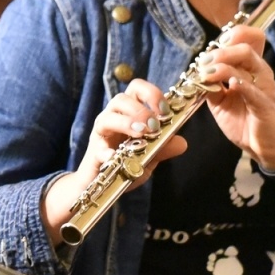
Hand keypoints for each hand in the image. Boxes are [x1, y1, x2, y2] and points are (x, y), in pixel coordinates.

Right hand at [44, 79, 188, 233]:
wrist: (99, 186)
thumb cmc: (124, 164)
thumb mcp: (149, 157)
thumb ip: (163, 148)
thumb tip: (182, 143)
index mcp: (128, 113)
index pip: (137, 89)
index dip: (151, 94)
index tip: (164, 111)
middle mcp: (112, 118)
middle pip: (121, 99)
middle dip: (140, 109)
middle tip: (154, 126)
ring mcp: (100, 134)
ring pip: (108, 117)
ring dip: (126, 123)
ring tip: (140, 134)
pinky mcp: (93, 153)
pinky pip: (98, 149)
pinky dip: (107, 152)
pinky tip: (115, 157)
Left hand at [193, 25, 274, 171]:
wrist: (266, 148)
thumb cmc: (246, 121)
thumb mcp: (221, 102)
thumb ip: (211, 86)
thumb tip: (197, 73)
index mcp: (251, 68)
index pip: (249, 38)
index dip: (230, 36)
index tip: (212, 46)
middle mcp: (260, 72)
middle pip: (245, 46)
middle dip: (220, 51)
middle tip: (203, 63)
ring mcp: (265, 87)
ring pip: (248, 62)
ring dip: (224, 64)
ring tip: (208, 73)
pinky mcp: (266, 105)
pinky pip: (254, 90)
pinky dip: (241, 84)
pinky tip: (231, 84)